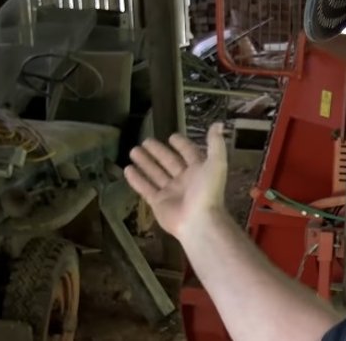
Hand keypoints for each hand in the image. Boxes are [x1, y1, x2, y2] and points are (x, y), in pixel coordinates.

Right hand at [124, 122, 228, 240]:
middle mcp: (184, 180)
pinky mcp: (158, 203)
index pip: (189, 154)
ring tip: (133, 150)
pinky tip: (127, 169)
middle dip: (158, 152)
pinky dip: (137, 179)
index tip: (172, 137)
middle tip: (145, 140)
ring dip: (145, 162)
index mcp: (199, 170)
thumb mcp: (216, 163)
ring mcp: (170, 192)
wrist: (199, 221)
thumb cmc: (208, 191)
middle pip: (169, 162)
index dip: (182, 145)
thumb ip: (215, 144)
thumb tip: (218, 124)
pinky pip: (145, 188)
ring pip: (155, 174)